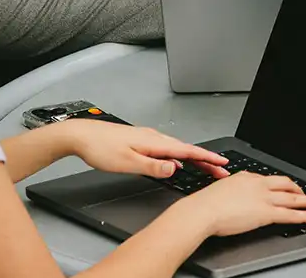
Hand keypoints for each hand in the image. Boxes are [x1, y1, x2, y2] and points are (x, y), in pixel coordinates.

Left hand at [59, 120, 229, 180]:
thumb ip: (152, 166)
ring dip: (194, 158)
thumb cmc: (101, 148)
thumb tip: (174, 169)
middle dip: (206, 159)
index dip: (207, 158)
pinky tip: (177, 162)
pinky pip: (167, 149)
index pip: (187, 151)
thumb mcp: (127, 163)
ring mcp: (149, 139)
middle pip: (186, 149)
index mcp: (154, 143)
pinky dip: (179, 156)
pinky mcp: (142, 142)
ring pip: (177, 149)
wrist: (82, 135)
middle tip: (220, 170)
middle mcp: (155, 138)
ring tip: (205, 167)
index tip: (222, 163)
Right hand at [185, 170, 305, 237]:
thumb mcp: (221, 189)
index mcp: (247, 177)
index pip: (269, 179)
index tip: (284, 188)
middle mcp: (259, 184)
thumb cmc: (206, 203)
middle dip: (298, 190)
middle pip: (286, 184)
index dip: (280, 185)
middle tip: (305, 195)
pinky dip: (304, 216)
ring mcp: (264, 198)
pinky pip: (290, 214)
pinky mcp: (266, 213)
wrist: (203, 210)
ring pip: (292, 198)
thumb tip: (233, 194)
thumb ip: (232, 190)